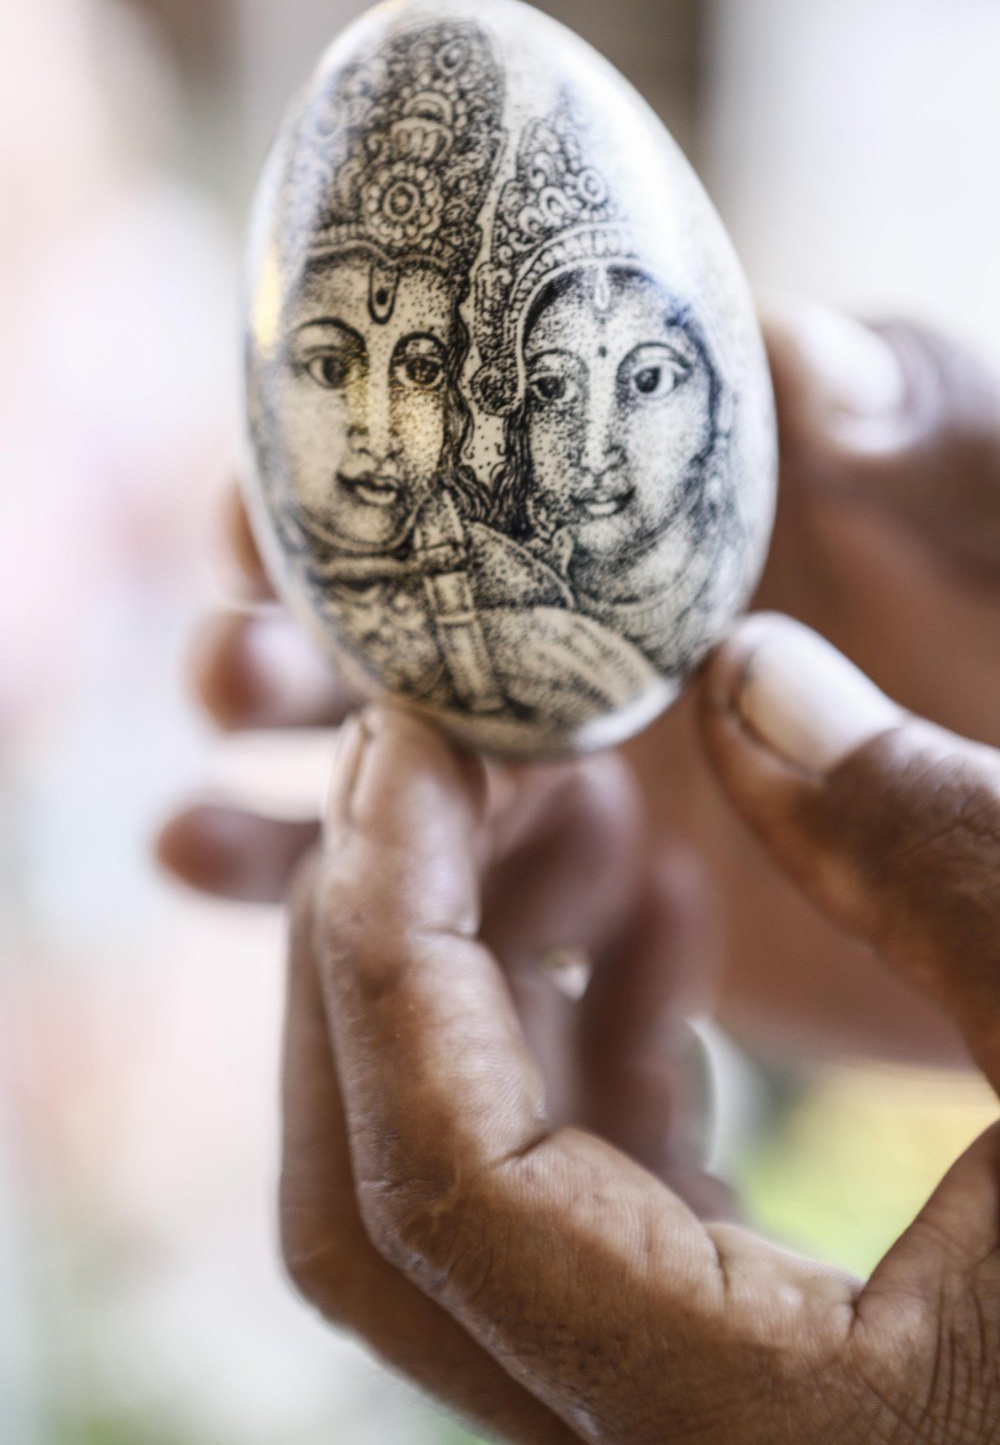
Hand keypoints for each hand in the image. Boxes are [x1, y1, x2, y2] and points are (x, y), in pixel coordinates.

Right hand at [160, 302, 999, 1064]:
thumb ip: (927, 420)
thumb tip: (805, 355)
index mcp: (647, 496)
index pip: (462, 443)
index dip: (351, 445)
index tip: (265, 473)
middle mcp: (573, 615)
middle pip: (374, 598)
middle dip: (275, 611)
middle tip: (240, 650)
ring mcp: (555, 757)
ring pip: (358, 742)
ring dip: (264, 735)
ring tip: (226, 749)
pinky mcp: (552, 884)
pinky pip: (403, 882)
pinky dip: (288, 870)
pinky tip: (197, 854)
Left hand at [284, 620, 999, 1442]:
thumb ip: (930, 841)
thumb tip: (741, 674)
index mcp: (772, 1424)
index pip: (442, 1171)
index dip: (383, 929)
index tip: (397, 735)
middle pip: (382, 1203)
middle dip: (384, 952)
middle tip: (437, 752)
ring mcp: (695, 1406)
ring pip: (460, 1194)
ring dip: (479, 977)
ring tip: (573, 800)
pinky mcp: (732, 1345)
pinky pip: (568, 1193)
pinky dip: (577, 1037)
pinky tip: (662, 911)